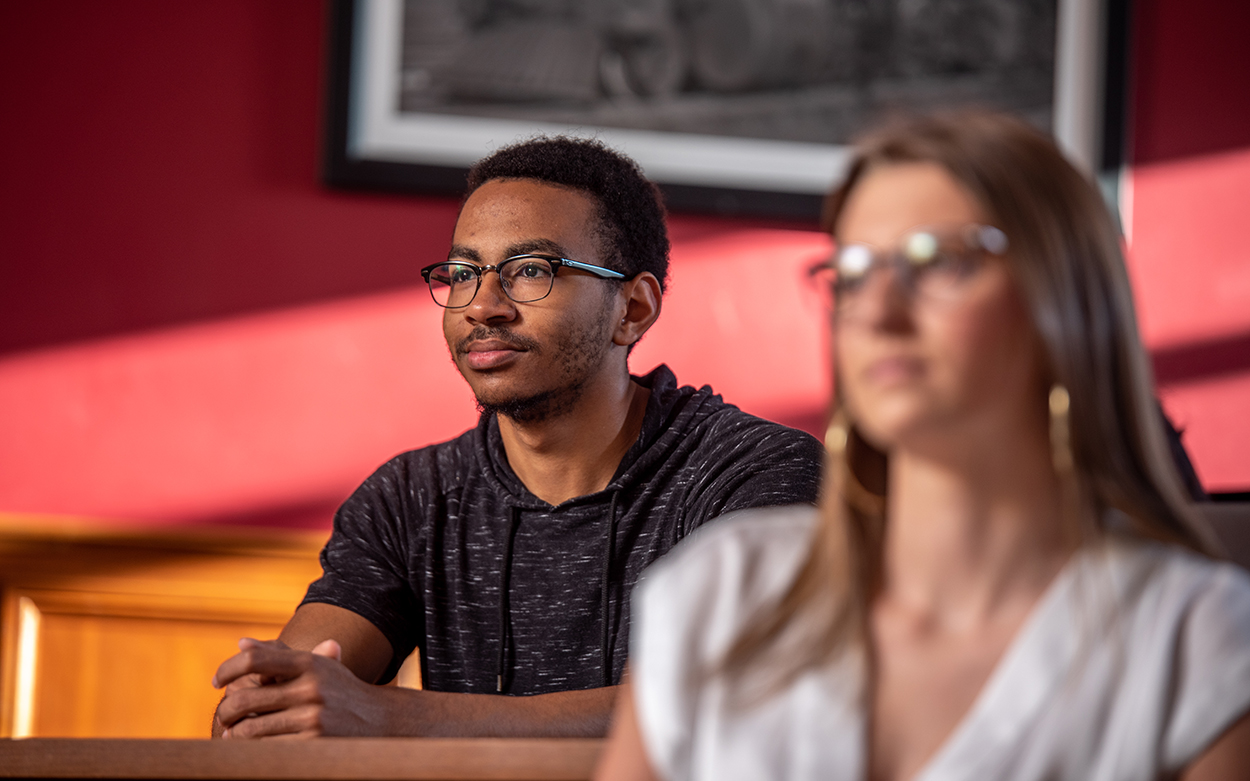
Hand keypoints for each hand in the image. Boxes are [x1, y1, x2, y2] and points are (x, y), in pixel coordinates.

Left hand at [212, 636, 392, 737]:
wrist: (380, 720)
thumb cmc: (340, 691)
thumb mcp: (316, 666)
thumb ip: (279, 655)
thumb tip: (241, 643)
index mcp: (309, 662)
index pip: (255, 659)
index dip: (228, 668)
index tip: (217, 681)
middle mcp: (311, 687)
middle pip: (245, 699)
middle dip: (225, 710)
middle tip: (223, 716)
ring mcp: (313, 716)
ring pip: (251, 729)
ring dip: (234, 735)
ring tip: (232, 735)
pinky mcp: (314, 743)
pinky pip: (266, 749)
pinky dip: (252, 751)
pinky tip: (250, 750)